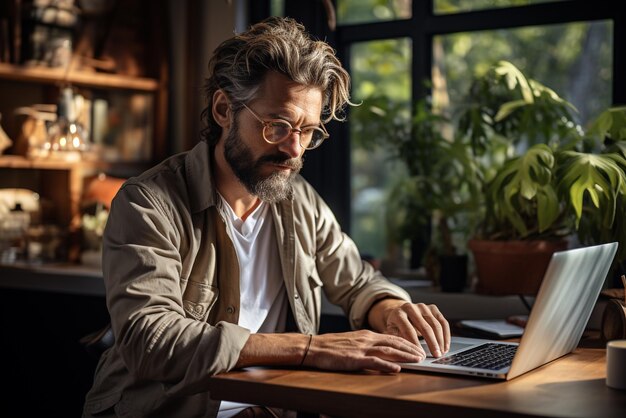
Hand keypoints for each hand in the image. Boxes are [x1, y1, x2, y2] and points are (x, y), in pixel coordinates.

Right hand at [302, 329, 423, 372]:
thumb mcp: (351, 341)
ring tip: (417, 360)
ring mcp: (361, 349)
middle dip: (411, 348)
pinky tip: (397, 369)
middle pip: (394, 342)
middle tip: (423, 355)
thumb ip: (365, 344)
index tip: (417, 348)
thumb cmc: (330, 346)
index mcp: (366, 335)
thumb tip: (379, 350)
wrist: (313, 347)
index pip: (391, 337)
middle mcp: (366, 339)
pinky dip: (387, 365)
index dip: (406, 342)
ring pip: (388, 350)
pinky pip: (374, 361)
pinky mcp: (354, 359)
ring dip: (404, 355)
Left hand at [371, 300, 449, 357]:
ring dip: (440, 340)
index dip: (415, 344)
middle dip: (432, 343)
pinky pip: (443, 322)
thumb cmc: (396, 326)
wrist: (400, 312)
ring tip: (442, 352)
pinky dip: (446, 335)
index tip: (421, 356)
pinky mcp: (432, 308)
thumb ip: (396, 341)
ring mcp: (422, 306)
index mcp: (398, 314)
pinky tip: (445, 346)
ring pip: (435, 324)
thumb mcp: (391, 332)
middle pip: (424, 327)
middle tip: (436, 355)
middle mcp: (411, 307)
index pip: (408, 330)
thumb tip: (402, 354)